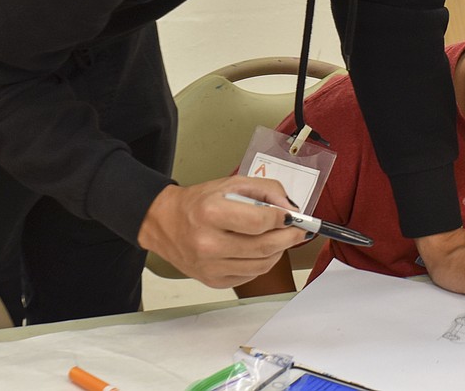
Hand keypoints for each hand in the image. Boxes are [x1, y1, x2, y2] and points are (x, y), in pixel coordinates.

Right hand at [137, 175, 307, 287]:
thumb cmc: (199, 202)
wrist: (165, 223)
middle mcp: (208, 244)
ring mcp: (210, 267)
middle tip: (300, 230)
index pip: (259, 222)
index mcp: (211, 214)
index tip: (292, 216)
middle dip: (289, 238)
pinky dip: (263, 262)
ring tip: (282, 238)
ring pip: (261, 265)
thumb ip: (265, 189)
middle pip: (264, 247)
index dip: (282, 219)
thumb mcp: (232, 183)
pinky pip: (251, 275)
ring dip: (279, 251)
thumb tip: (290, 207)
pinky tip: (262, 250)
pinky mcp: (213, 281)